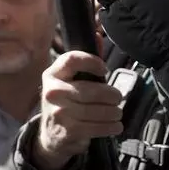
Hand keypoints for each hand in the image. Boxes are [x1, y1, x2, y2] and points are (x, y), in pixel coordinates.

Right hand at [32, 51, 124, 169]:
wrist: (51, 135)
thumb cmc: (66, 102)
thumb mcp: (70, 81)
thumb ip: (85, 62)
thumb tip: (98, 34)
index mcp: (52, 75)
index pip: (71, 59)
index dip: (92, 62)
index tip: (104, 70)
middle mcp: (52, 92)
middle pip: (91, 90)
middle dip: (112, 95)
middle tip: (117, 97)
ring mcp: (59, 113)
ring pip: (98, 110)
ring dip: (114, 112)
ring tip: (117, 112)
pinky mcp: (68, 131)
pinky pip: (98, 127)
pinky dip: (112, 126)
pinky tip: (115, 125)